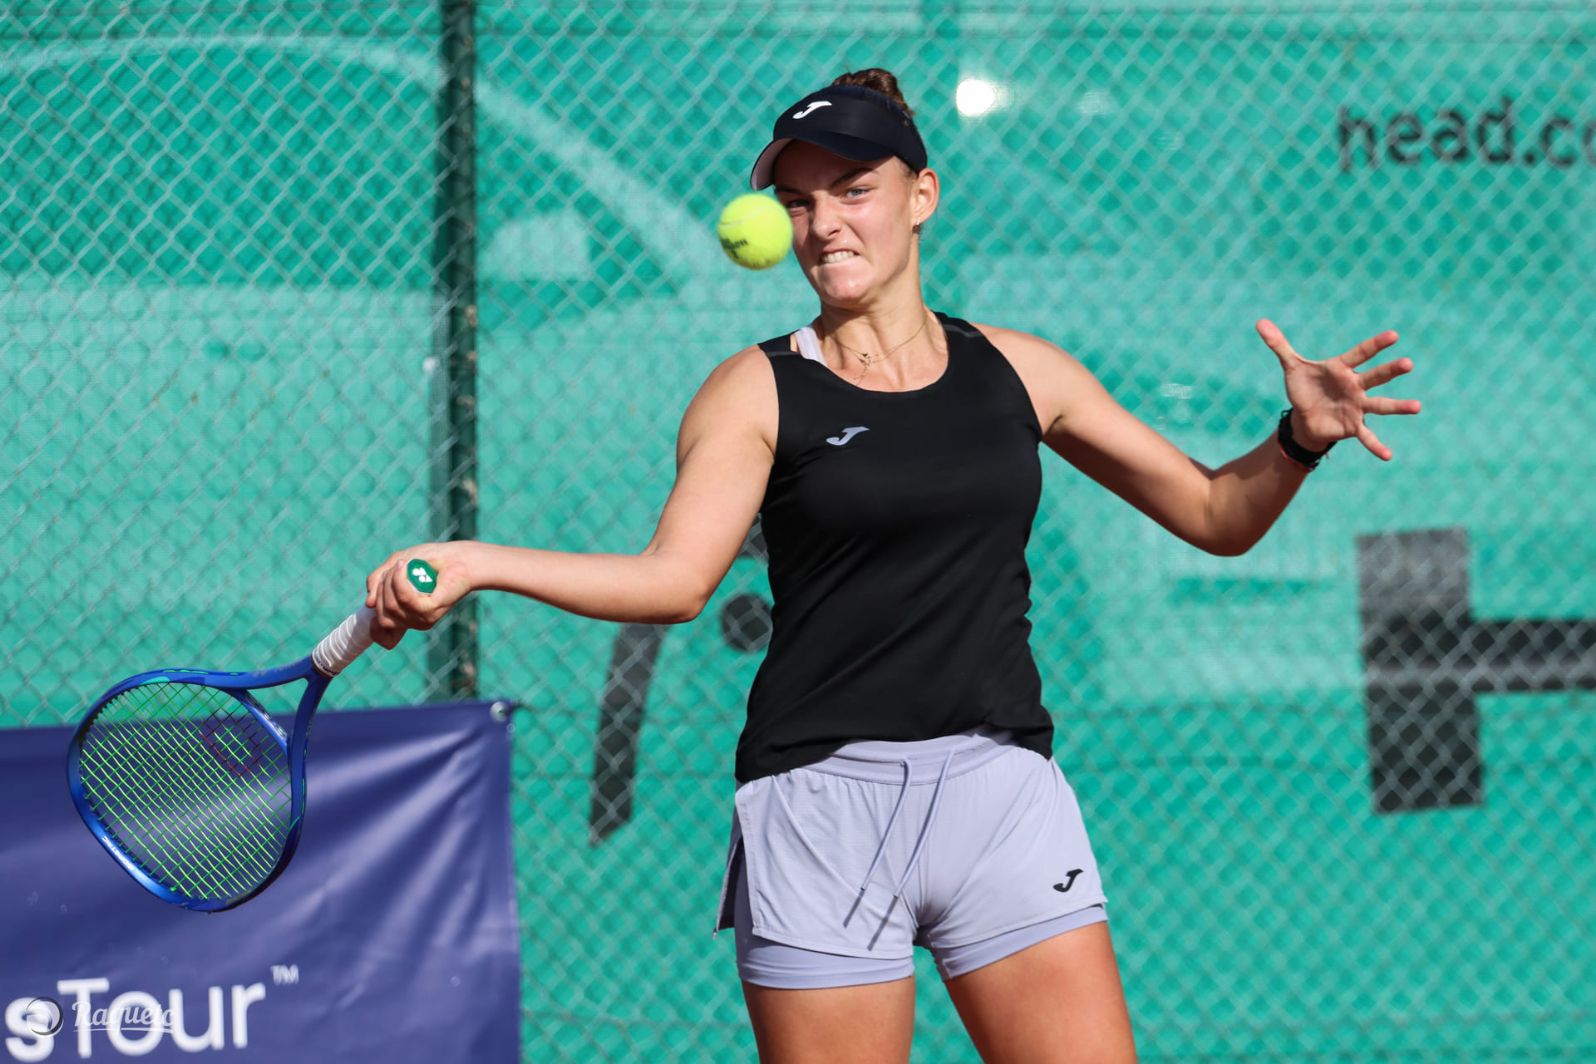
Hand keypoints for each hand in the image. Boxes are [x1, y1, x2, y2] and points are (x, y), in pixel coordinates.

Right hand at [364, 541, 476, 648]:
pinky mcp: (431, 610)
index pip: (384, 638)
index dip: (373, 628)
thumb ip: (378, 580)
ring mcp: (423, 619)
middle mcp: (414, 622)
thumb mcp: (396, 565)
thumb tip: (368, 604)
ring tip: (403, 564)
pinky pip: (404, 599)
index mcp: (406, 617)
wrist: (460, 557)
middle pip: (382, 617)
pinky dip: (400, 580)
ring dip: (391, 580)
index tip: (372, 603)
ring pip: (391, 606)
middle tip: (395, 567)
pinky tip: (405, 566)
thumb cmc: (430, 560)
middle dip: (381, 589)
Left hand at [1256, 319, 1420, 460]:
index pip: (1361, 353)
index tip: (1393, 335)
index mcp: (1342, 368)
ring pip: (1380, 405)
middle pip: (1376, 376)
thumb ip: (1279, 345)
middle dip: (1391, 370)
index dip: (1376, 345)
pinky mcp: (1353, 426)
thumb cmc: (1305, 387)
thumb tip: (1260, 322)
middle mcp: (1355, 386)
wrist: (1304, 416)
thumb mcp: (1291, 367)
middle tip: (1408, 363)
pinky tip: (1388, 456)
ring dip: (1398, 406)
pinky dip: (1376, 446)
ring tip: (1417, 406)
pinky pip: (1367, 437)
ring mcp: (1357, 406)